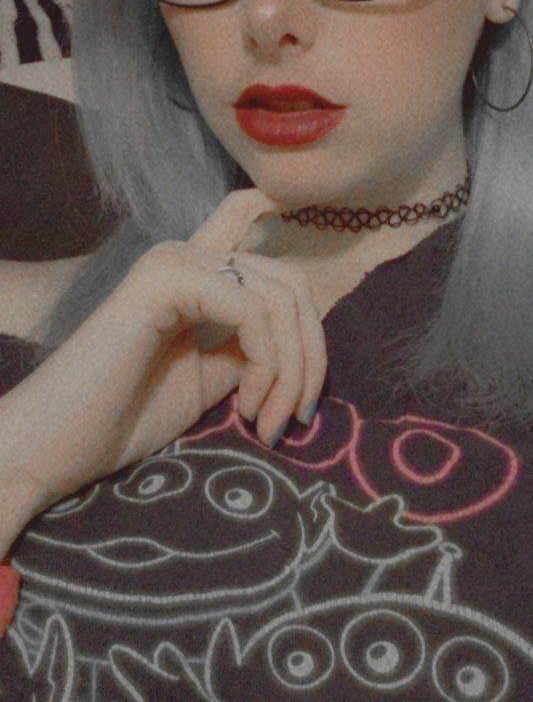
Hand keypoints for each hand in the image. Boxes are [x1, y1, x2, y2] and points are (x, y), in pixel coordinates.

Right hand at [0, 189, 327, 533]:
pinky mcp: (166, 281)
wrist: (52, 447)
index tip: (299, 407)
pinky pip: (253, 311)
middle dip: (311, 358)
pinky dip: (269, 365)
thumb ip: (250, 350)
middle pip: (293, 286)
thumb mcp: (209, 379)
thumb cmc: (120, 419)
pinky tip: (247, 410)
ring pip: (282, 298)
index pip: (281, 276)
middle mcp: (187, 254)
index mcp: (196, 274)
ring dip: (293, 371)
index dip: (309, 335)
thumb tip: (307, 343)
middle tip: (294, 420)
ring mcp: (174, 261)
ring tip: (266, 424)